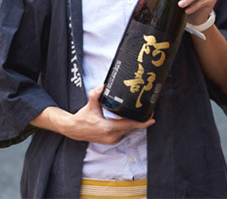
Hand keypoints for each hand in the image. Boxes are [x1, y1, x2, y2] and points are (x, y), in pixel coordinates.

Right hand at [32, 84, 154, 144]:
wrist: (74, 130)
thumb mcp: (90, 105)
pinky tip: (125, 118)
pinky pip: (123, 132)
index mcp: (108, 128)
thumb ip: (95, 94)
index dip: (142, 123)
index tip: (152, 119)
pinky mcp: (111, 140)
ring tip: (137, 114)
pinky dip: (126, 125)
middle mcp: (111, 136)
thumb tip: (103, 86)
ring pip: (127, 130)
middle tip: (149, 111)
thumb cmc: (82, 118)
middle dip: (140, 120)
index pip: (129, 125)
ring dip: (132, 123)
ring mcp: (111, 140)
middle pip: (131, 127)